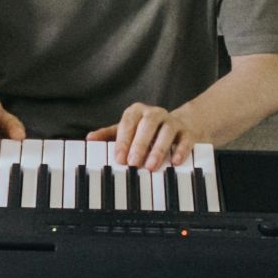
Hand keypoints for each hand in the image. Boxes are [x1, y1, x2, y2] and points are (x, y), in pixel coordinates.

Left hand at [89, 104, 204, 169]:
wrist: (177, 126)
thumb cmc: (144, 131)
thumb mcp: (125, 131)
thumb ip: (108, 135)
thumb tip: (90, 139)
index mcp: (136, 112)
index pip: (128, 123)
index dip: (123, 140)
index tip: (119, 158)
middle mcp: (155, 113)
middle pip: (148, 125)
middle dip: (140, 144)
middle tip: (133, 163)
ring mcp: (172, 121)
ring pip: (167, 131)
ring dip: (158, 148)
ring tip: (151, 165)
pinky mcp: (187, 132)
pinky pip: (186, 139)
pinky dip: (181, 150)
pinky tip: (175, 162)